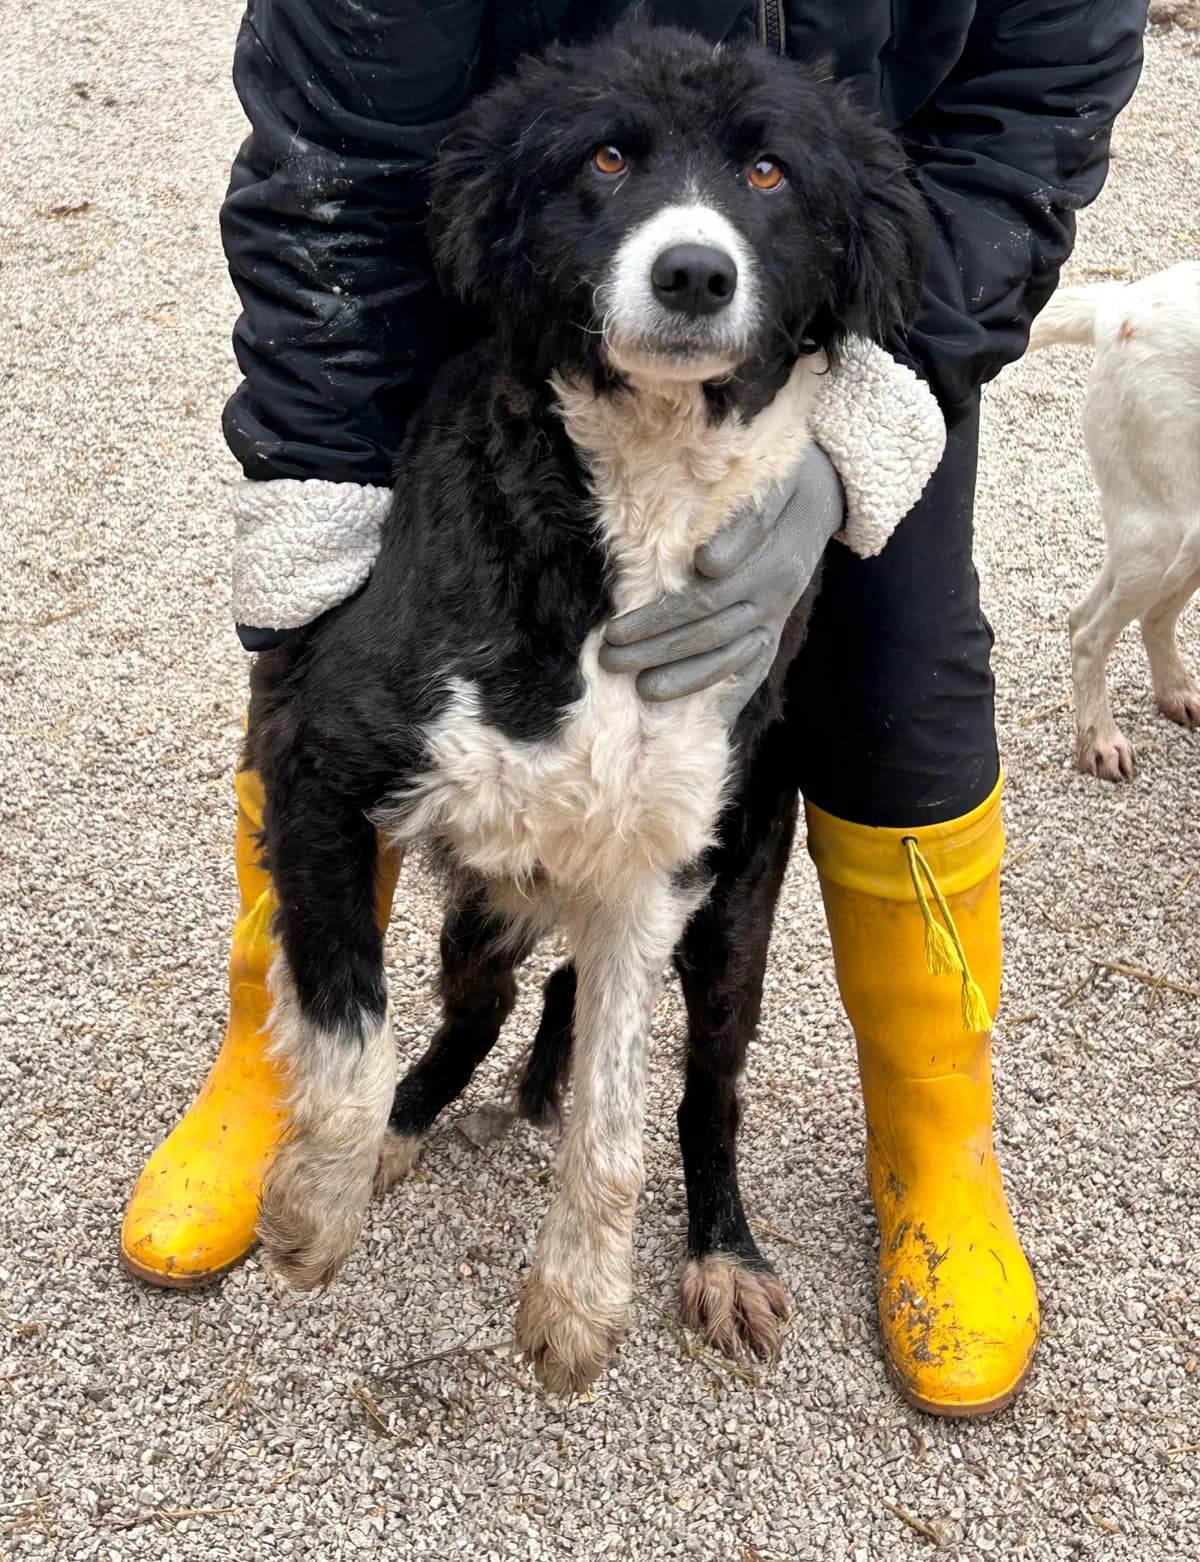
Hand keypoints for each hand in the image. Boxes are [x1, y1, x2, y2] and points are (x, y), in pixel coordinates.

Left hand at [598, 443, 843, 718]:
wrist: (828, 485)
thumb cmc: (783, 471)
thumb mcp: (772, 480)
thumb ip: (747, 519)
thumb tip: (708, 564)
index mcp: (771, 561)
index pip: (705, 600)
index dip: (659, 619)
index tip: (616, 631)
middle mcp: (775, 595)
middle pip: (707, 632)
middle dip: (654, 650)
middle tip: (608, 661)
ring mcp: (776, 616)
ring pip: (728, 656)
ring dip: (682, 677)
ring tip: (640, 692)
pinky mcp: (776, 627)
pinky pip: (754, 668)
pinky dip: (728, 693)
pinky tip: (704, 717)